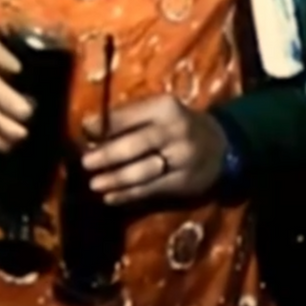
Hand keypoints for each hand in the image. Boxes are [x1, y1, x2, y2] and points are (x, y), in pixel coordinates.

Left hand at [78, 95, 226, 205]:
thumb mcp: (159, 111)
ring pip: (143, 171)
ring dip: (116, 179)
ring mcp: (182, 158)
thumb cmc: (177, 125)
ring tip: (94, 184)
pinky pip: (152, 190)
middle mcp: (175, 131)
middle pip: (136, 144)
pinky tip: (111, 198)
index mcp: (165, 107)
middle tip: (85, 162)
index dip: (104, 125)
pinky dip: (129, 195)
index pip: (129, 116)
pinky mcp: (184, 182)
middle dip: (108, 155)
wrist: (222, 146)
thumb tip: (88, 129)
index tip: (83, 131)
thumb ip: (128, 118)